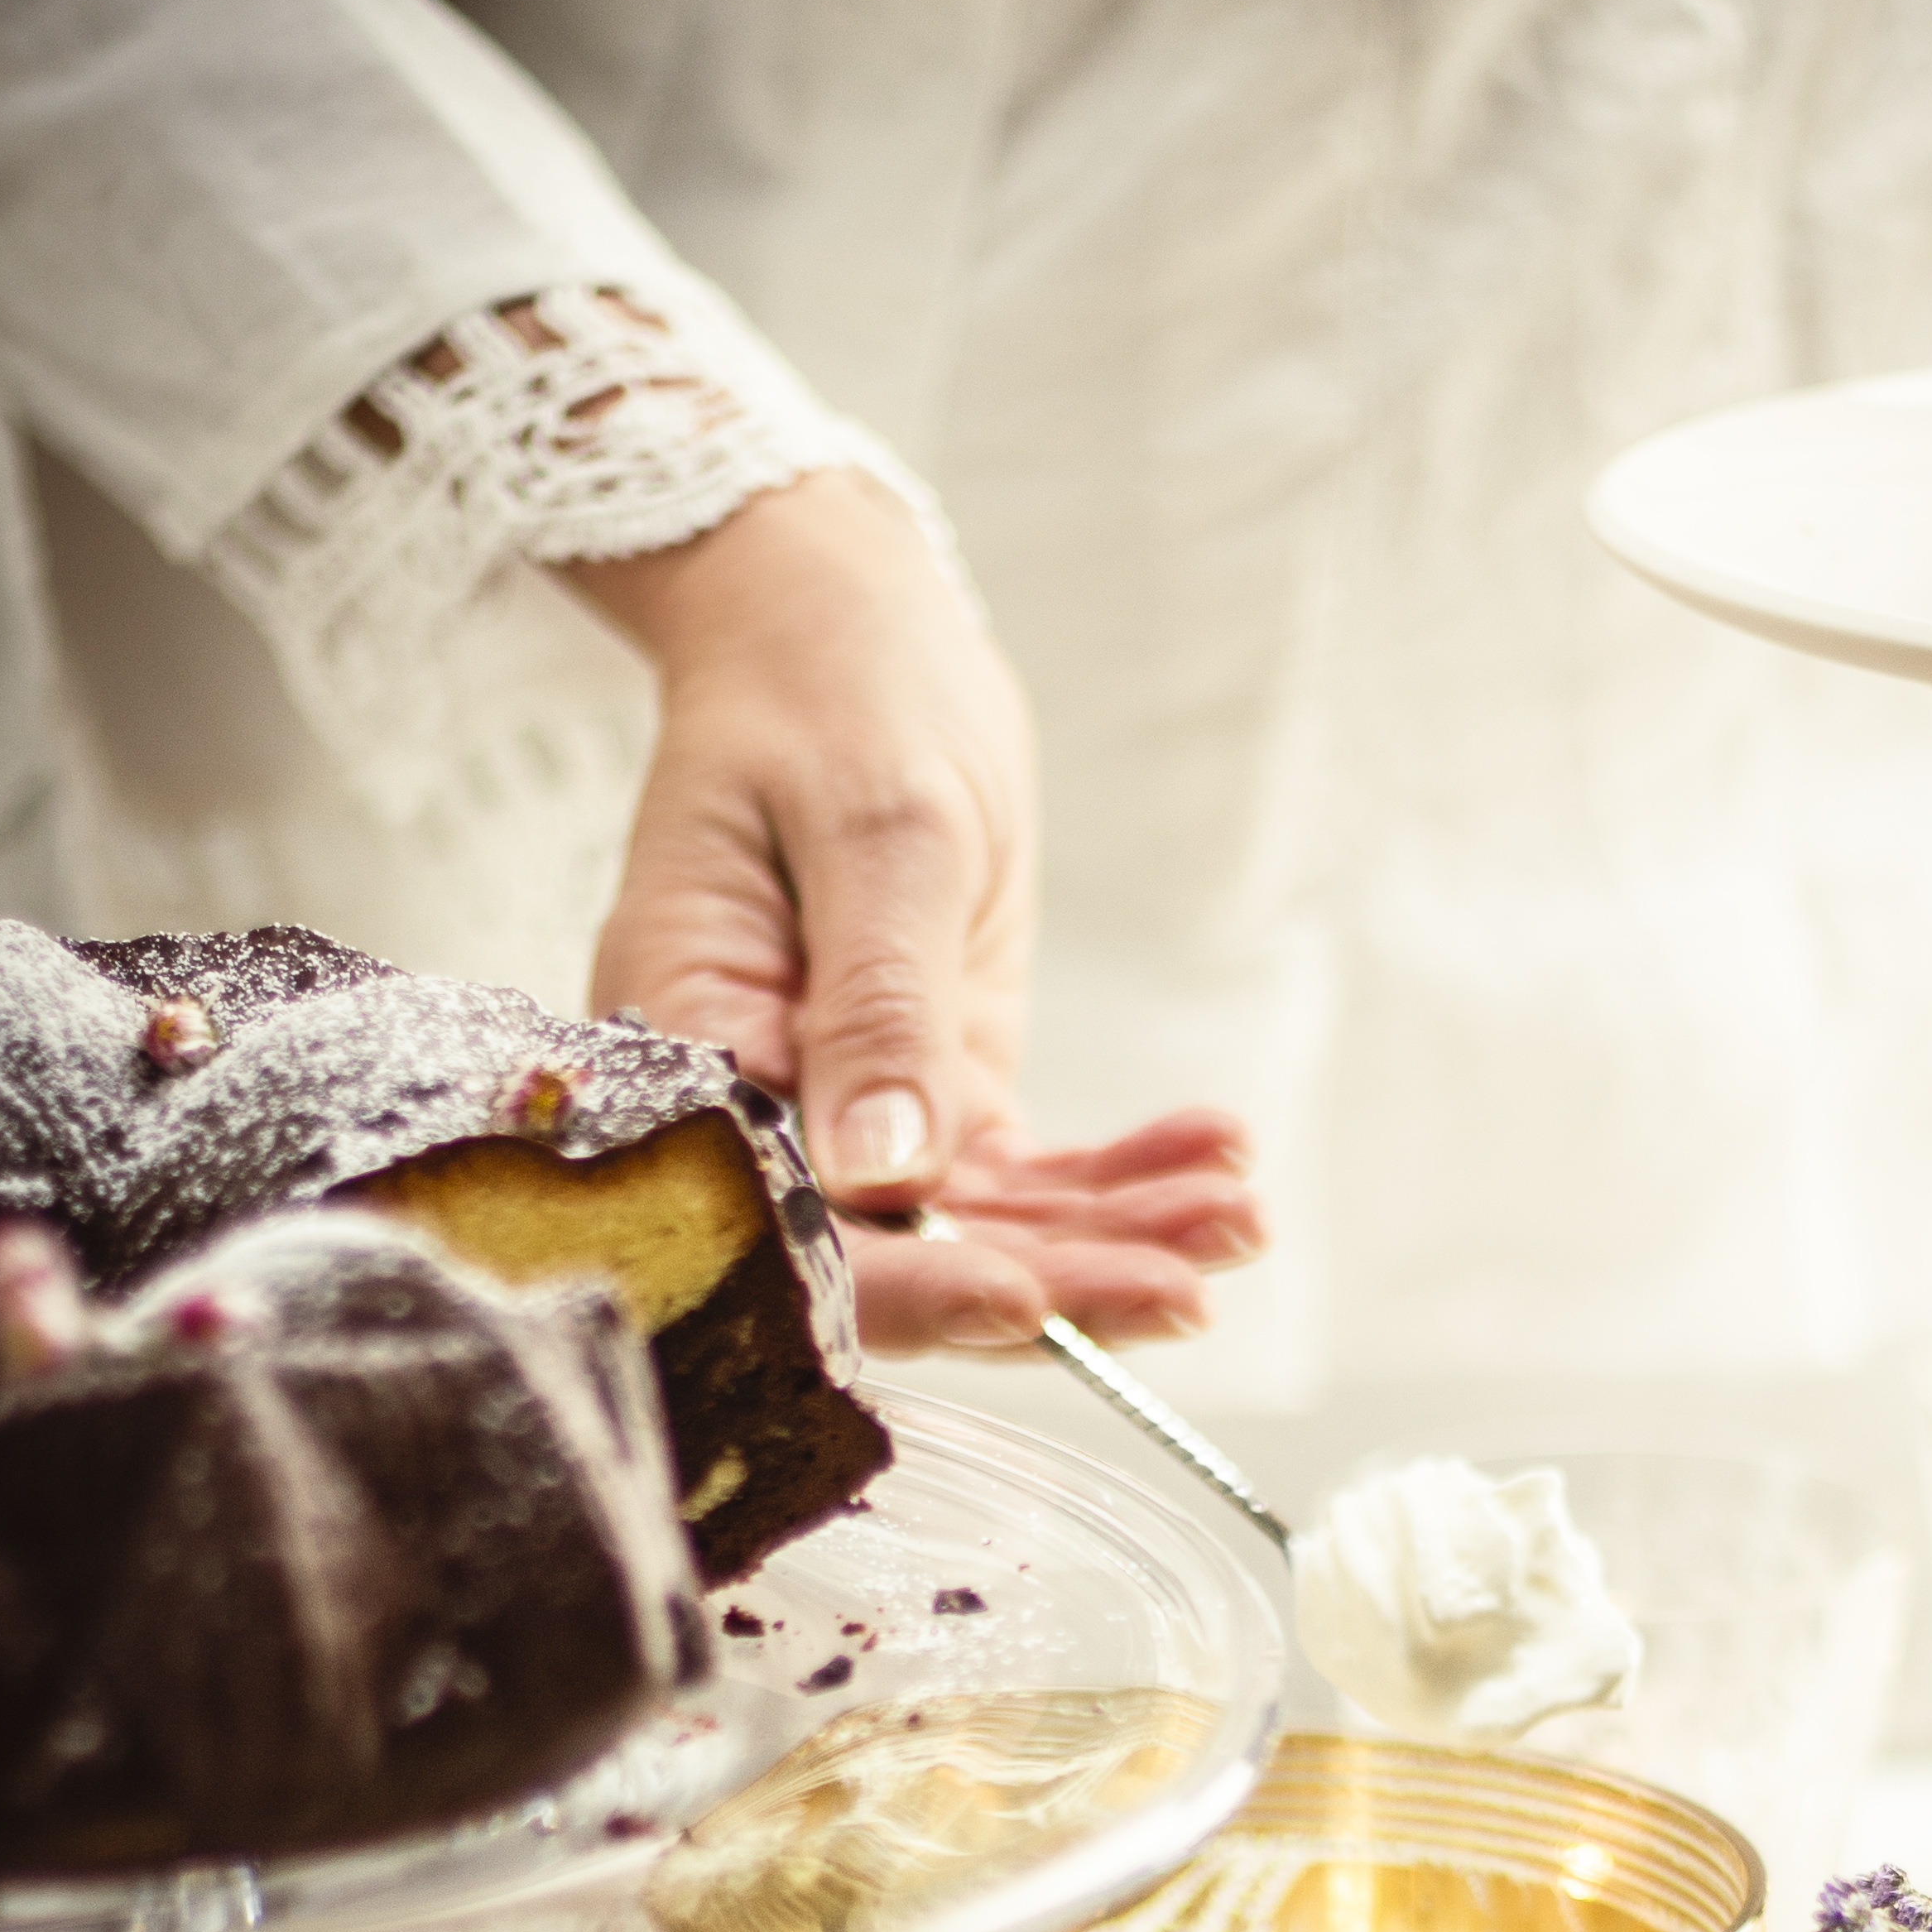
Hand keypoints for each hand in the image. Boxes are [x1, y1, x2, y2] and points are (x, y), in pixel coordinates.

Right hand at [565, 471, 1267, 1345]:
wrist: (841, 631)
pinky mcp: (927, 1089)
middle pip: (902, 1248)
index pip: (786, 1216)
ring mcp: (849, 1106)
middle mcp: (757, 1104)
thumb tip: (887, 1172)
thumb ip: (878, 1003)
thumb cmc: (831, 690)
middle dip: (1051, 1282)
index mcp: (691, 1041)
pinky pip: (1020, 1172)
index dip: (905, 1280)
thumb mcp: (878, 830)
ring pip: (980, 1225)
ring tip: (1240, 1219)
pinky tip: (1217, 1158)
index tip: (1026, 1300)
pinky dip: (1120, 1176)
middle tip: (1191, 1294)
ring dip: (1112, 1238)